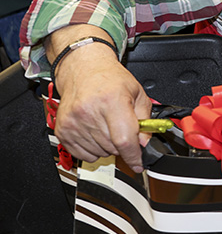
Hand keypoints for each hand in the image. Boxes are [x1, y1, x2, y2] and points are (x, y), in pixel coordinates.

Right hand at [47, 29, 150, 172]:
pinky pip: (84, 155)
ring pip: (99, 153)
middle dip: (123, 144)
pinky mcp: (63, 131)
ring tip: (107, 125)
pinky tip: (95, 132)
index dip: (134, 156)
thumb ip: (146, 120)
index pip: (124, 140)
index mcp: (111, 101)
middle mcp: (89, 112)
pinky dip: (94, 149)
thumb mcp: (137, 93)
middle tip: (122, 128)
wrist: (83, 70)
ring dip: (108, 146)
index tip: (139, 163)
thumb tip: (144, 143)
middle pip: (113, 148)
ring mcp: (73, 123)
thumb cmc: (110, 79)